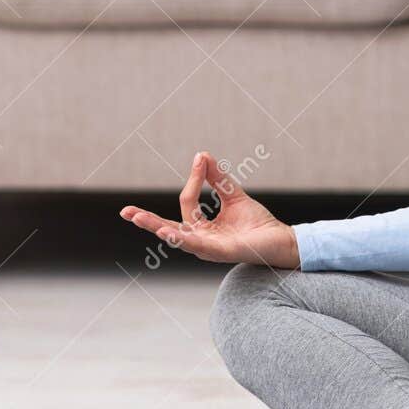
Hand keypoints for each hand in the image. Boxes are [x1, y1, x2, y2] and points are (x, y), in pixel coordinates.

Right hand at [119, 151, 299, 267]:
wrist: (281, 240)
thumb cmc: (257, 223)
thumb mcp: (234, 196)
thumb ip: (217, 179)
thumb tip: (201, 156)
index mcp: (202, 228)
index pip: (187, 202)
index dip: (193, 180)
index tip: (200, 160)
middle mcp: (201, 240)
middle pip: (170, 229)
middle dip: (148, 221)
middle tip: (126, 212)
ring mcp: (210, 248)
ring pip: (180, 239)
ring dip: (161, 229)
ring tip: (142, 220)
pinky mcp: (223, 252)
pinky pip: (200, 246)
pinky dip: (184, 239)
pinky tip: (170, 232)